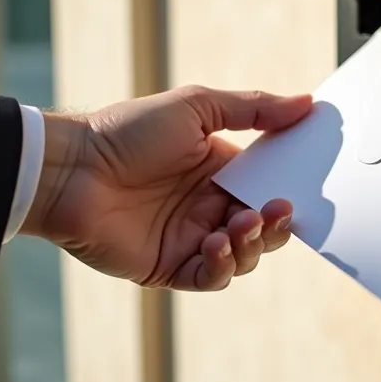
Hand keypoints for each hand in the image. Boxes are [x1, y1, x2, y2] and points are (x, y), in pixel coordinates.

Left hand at [19, 85, 312, 290]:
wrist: (72, 169)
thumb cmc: (127, 131)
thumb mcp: (196, 107)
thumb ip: (253, 108)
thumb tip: (306, 103)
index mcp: (219, 170)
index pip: (269, 187)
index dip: (291, 189)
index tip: (308, 184)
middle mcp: (208, 206)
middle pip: (265, 228)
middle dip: (278, 223)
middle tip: (277, 209)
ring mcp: (190, 239)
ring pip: (245, 256)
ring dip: (252, 243)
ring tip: (239, 224)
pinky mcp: (169, 267)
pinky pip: (212, 278)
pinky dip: (223, 265)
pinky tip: (215, 243)